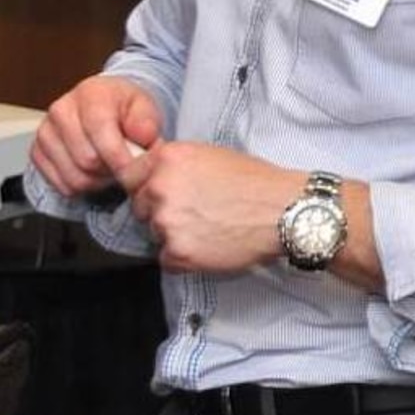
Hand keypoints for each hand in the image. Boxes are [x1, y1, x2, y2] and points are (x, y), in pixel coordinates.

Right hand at [31, 75, 161, 196]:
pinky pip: (61, 185)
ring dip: (98, 180)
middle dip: (111, 169)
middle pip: (87, 160)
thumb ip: (147, 122)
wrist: (106, 107)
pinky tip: (93, 171)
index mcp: (90, 93)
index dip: (120, 156)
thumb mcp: (145, 107)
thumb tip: (143, 136)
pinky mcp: (37, 152)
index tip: (135, 167)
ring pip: (74, 177)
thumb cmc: (124, 108)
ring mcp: (45, 132)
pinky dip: (82, 185)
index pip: (100, 131)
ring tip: (110, 166)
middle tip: (124, 164)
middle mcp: (61, 110)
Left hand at [119, 142, 300, 274]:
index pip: (130, 174)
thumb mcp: (212, 156)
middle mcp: (160, 188)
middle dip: (161, 211)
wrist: (284, 210)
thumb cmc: (257, 182)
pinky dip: (185, 256)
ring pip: (154, 234)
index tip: (158, 193)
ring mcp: (167, 222)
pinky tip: (211, 244)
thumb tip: (157, 177)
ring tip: (209, 228)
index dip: (146, 185)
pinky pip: (168, 259)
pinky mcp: (177, 252)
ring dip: (174, 235)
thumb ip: (178, 166)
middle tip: (195, 212)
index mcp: (168, 159)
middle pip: (141, 207)